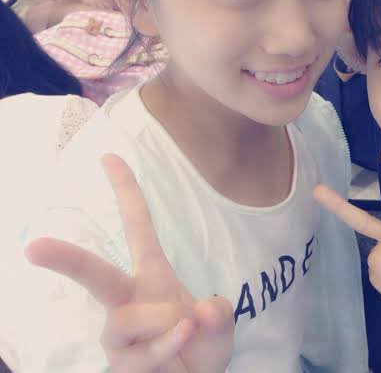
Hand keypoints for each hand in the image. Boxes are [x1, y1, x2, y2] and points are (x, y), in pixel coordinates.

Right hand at [26, 154, 233, 372]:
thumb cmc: (200, 347)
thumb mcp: (218, 326)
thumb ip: (217, 315)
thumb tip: (200, 312)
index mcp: (153, 275)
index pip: (138, 227)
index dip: (125, 192)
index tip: (109, 157)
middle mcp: (130, 300)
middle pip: (96, 275)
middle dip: (66, 259)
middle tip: (33, 248)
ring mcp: (120, 334)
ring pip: (124, 319)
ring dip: (160, 321)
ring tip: (185, 327)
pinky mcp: (120, 363)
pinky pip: (141, 352)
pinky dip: (166, 346)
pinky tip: (182, 341)